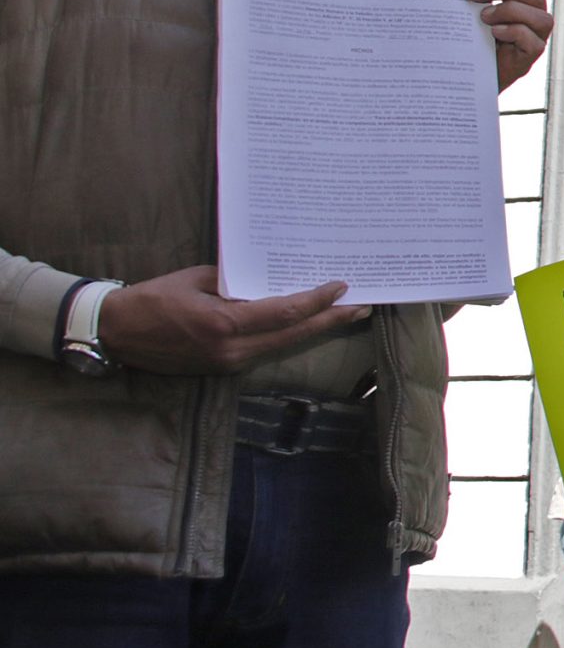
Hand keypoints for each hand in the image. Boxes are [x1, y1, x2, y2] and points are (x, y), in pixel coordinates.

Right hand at [96, 266, 372, 374]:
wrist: (116, 332)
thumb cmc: (154, 299)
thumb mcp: (199, 279)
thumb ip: (239, 283)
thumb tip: (273, 280)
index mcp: (225, 325)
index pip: (285, 313)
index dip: (318, 301)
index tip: (341, 286)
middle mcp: (232, 350)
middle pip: (293, 335)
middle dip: (331, 321)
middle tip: (363, 307)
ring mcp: (228, 363)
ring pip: (283, 346)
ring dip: (314, 330)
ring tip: (344, 315)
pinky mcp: (224, 367)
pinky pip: (266, 350)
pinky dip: (289, 336)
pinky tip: (305, 324)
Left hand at [466, 0, 551, 92]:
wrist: (462, 79)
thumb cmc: (464, 41)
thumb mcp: (464, 14)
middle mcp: (531, 15)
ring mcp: (535, 37)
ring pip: (540, 16)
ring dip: (510, 10)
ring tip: (482, 17)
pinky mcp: (530, 58)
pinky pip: (533, 42)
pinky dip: (515, 32)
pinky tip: (494, 32)